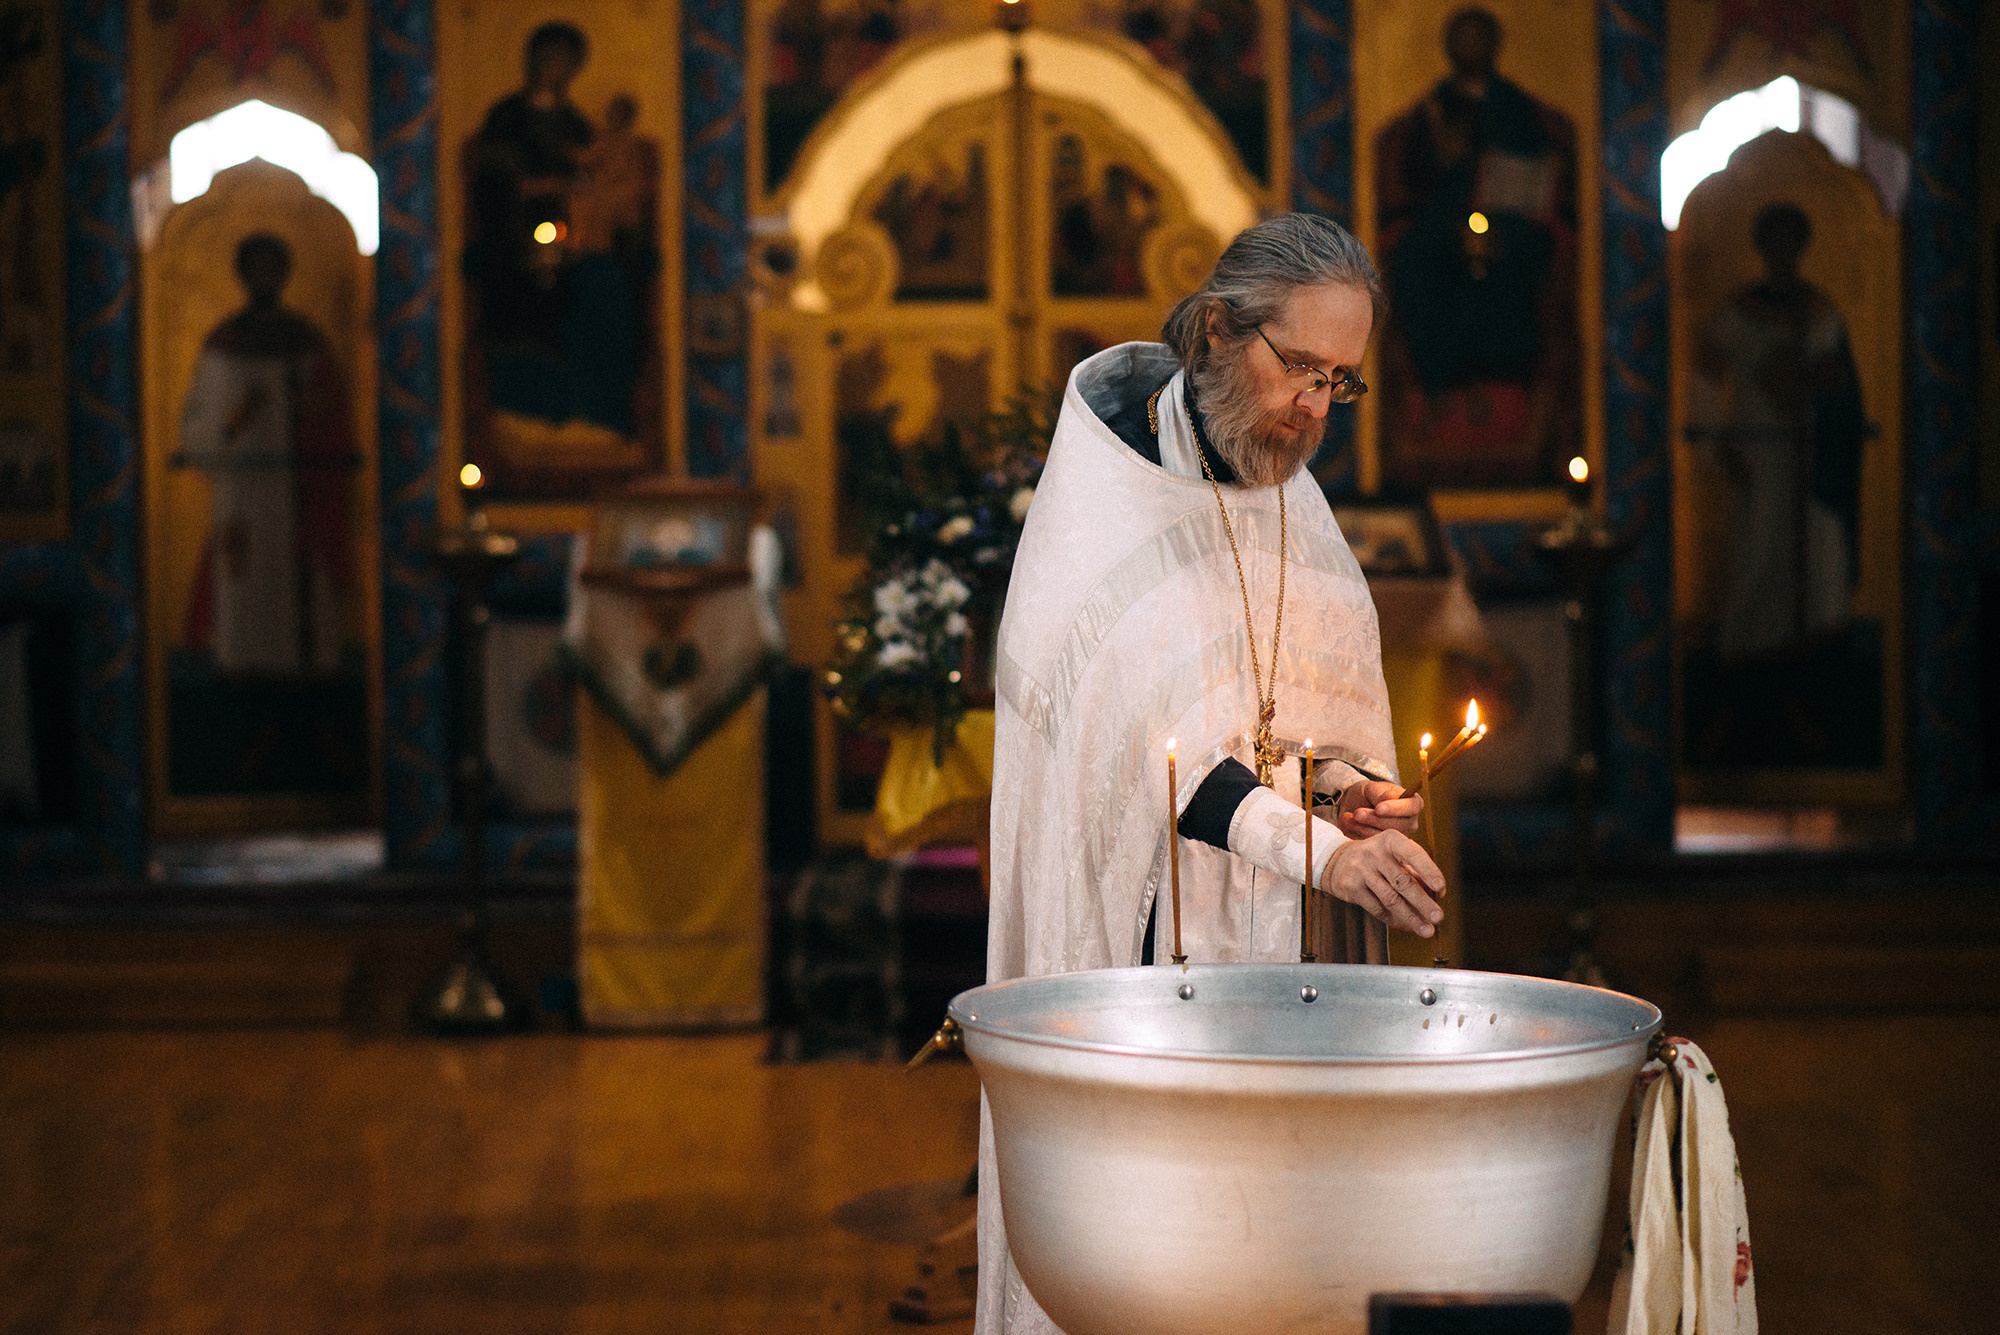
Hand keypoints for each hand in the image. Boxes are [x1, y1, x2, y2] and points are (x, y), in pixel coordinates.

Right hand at [1320, 830, 1444, 937]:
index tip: (1440, 888)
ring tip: (1427, 930)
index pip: (1413, 854)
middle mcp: (1374, 853)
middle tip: (1438, 917)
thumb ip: (1417, 871)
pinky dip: (1394, 920)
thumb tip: (1438, 894)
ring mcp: (1361, 870)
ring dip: (1411, 917)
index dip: (1428, 870)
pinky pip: (1377, 908)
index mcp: (1391, 840)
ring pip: (1390, 899)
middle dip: (1422, 902)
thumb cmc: (1378, 859)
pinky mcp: (1351, 887)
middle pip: (1402, 881)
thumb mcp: (1395, 855)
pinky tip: (1407, 926)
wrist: (1337, 861)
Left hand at [1335, 780, 1421, 839]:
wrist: (1354, 806)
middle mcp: (1410, 823)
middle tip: (1358, 813)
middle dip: (1375, 819)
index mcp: (1413, 804)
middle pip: (1398, 826)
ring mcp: (1398, 838)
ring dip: (1363, 827)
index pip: (1412, 808)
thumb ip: (1381, 793)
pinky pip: (1372, 845)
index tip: (1378, 808)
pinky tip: (1347, 824)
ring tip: (1348, 817)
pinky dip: (1356, 834)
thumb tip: (1391, 796)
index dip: (1395, 809)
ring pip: (1384, 838)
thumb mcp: (1373, 788)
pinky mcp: (1384, 848)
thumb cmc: (1369, 794)